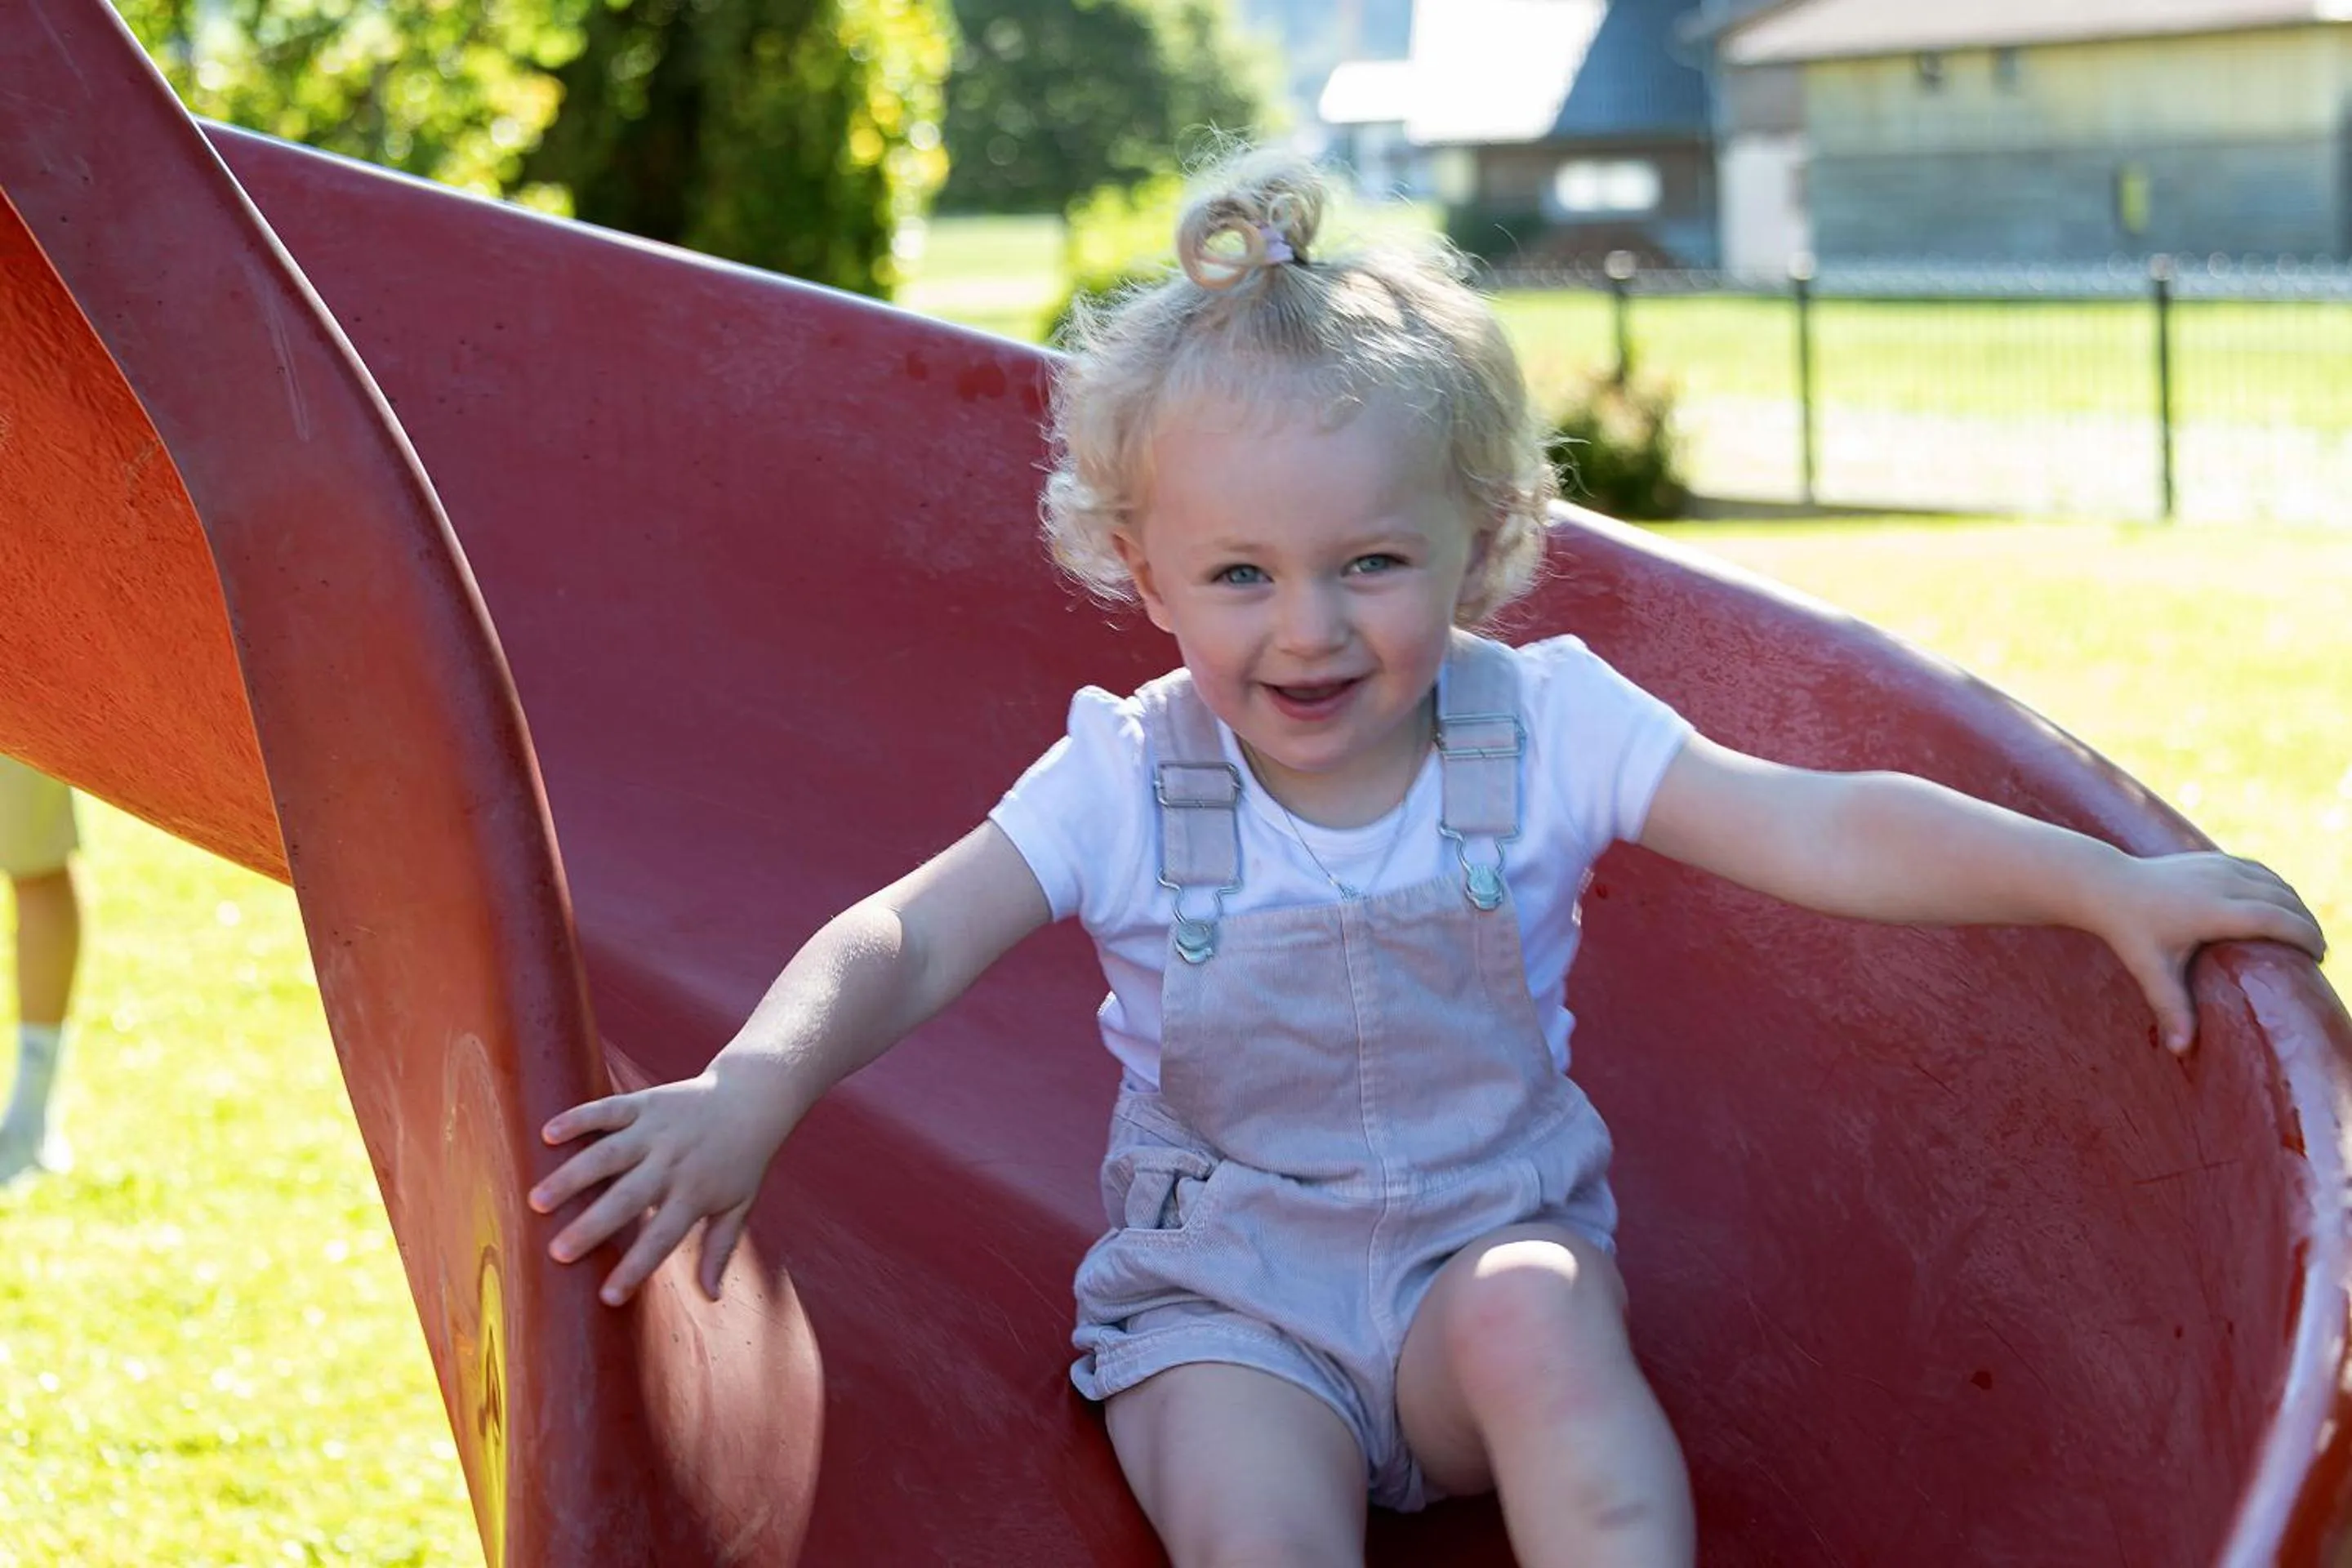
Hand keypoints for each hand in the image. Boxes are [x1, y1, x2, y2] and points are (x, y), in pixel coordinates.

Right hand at [528, 1069, 789, 1305]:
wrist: (754, 1098)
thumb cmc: (742, 1160)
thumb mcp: (738, 1206)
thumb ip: (720, 1250)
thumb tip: (711, 1298)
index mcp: (695, 1193)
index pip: (662, 1238)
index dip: (636, 1267)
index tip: (607, 1297)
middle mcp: (673, 1162)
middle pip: (628, 1198)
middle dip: (592, 1226)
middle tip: (556, 1252)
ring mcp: (657, 1130)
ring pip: (609, 1154)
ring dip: (572, 1176)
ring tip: (537, 1200)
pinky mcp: (646, 1102)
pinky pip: (608, 1110)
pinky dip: (578, 1119)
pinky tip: (547, 1134)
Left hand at [2099, 853, 2326, 1054]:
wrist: (2105, 885)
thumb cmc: (2128, 930)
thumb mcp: (2150, 970)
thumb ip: (2170, 1008)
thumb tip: (2179, 1051)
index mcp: (2213, 910)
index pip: (2275, 919)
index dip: (2304, 935)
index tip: (2320, 956)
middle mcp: (2221, 882)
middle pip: (2284, 899)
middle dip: (2307, 924)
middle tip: (2319, 953)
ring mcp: (2217, 866)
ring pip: (2275, 882)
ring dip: (2296, 905)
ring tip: (2305, 933)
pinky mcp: (2212, 859)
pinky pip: (2258, 871)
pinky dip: (2278, 887)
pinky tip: (2283, 906)